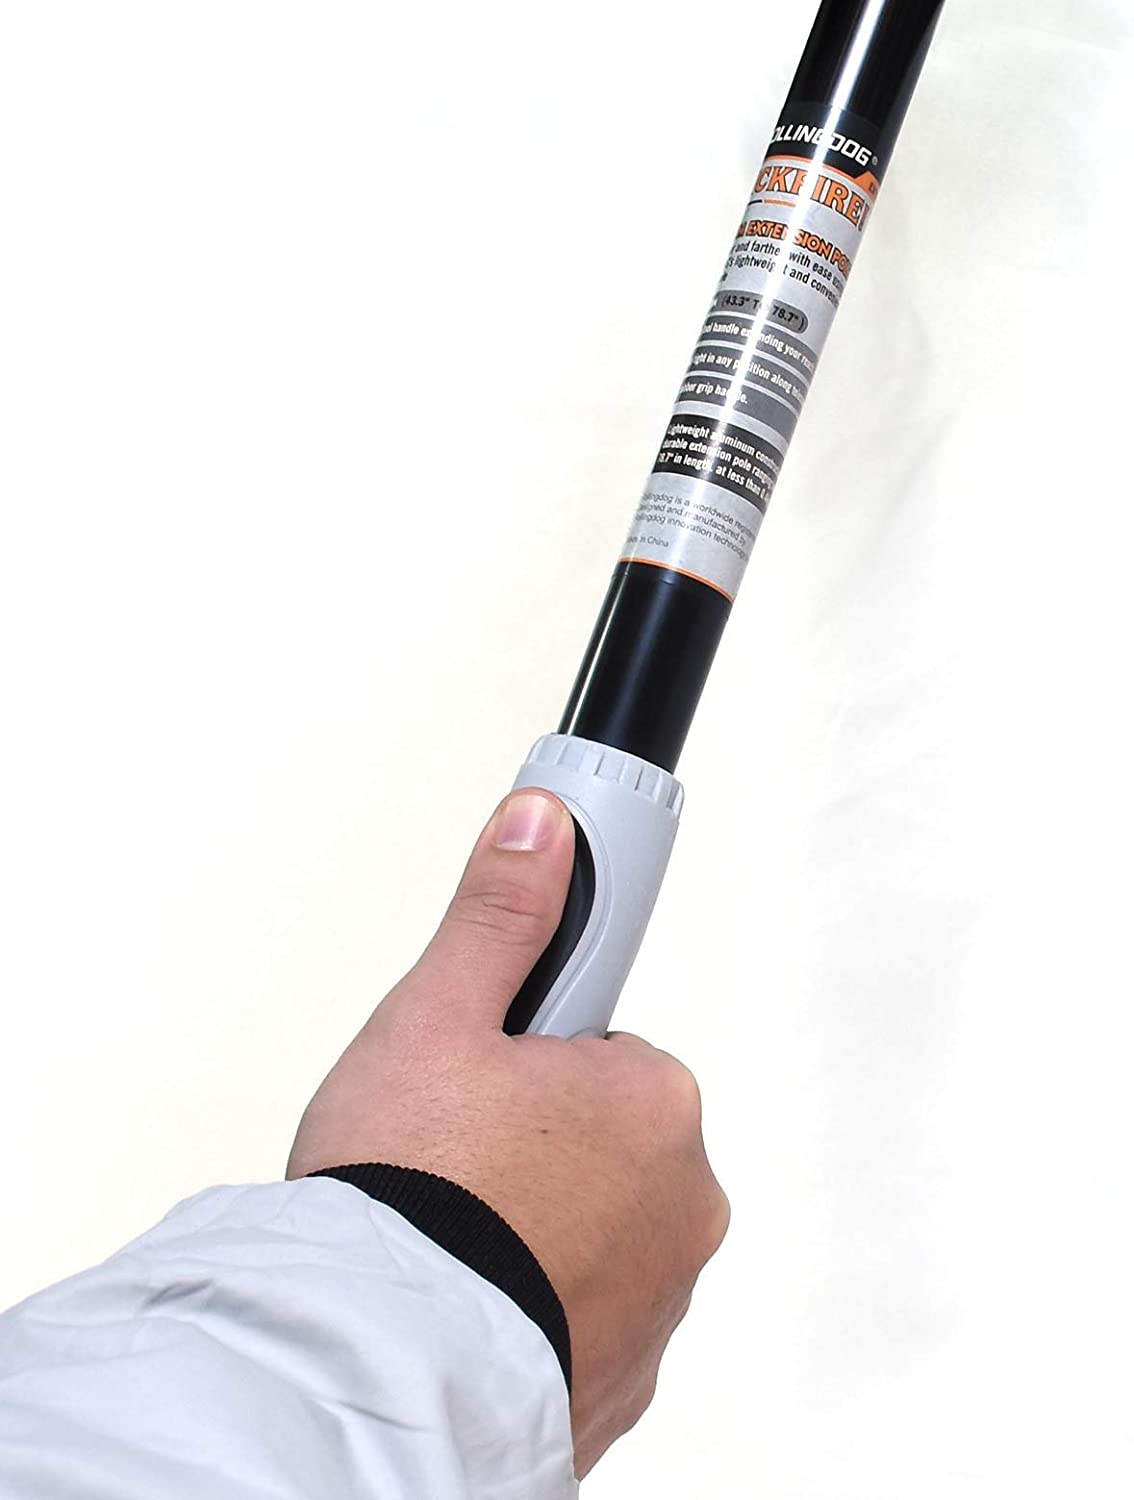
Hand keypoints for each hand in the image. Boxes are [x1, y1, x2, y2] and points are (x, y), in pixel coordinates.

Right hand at [287, 788, 728, 1475]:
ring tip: (450, 1226)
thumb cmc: (405, 1196)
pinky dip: (539, 1295)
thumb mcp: (436, 1019)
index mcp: (654, 1104)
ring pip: (592, 1223)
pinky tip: (473, 1291)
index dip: (529, 1053)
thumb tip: (541, 821)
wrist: (367, 1369)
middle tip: (449, 1152)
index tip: (493, 1074)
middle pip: (600, 1136)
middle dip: (533, 1136)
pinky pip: (584, 1304)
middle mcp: (684, 1202)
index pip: (603, 1047)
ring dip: (535, 1219)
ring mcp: (662, 1298)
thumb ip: (498, 914)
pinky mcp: (627, 1373)